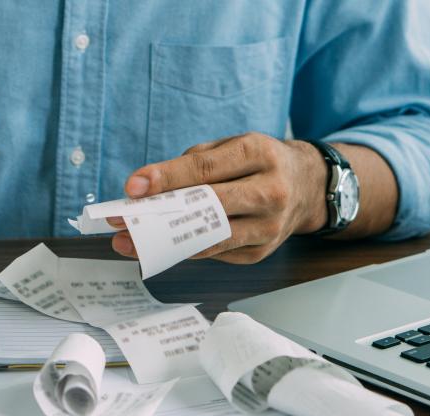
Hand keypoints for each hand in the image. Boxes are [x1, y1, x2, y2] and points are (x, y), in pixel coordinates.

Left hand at [110, 133, 328, 263]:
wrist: (307, 187)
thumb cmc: (257, 163)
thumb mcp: (231, 147)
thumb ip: (191, 163)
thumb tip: (146, 190)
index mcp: (259, 154)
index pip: (205, 169)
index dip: (166, 178)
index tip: (132, 187)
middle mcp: (270, 191)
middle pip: (207, 207)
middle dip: (159, 216)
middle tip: (122, 222)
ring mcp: (268, 227)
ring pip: (209, 239)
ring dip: (164, 243)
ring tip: (130, 243)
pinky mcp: (260, 252)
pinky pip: (214, 254)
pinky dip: (184, 251)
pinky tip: (158, 248)